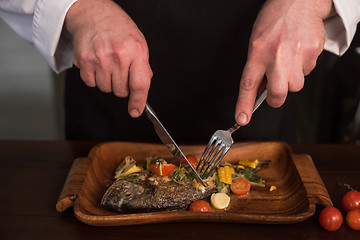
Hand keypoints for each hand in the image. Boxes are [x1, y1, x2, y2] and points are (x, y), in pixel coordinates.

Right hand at [65, 0, 152, 117]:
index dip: (138, 102)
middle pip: (121, 91)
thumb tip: (143, 86)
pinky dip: (95, 78)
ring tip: (108, 64)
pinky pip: (91, 83)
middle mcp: (118, 56)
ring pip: (106, 89)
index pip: (139, 85)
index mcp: (136, 51)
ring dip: (108, 82)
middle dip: (122, 86)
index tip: (136, 111)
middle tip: (120, 71)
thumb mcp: (138, 42)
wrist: (92, 13)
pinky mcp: (84, 62)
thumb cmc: (117, 26)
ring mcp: (100, 59)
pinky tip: (97, 64)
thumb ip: (143, 66)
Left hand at [235, 0, 333, 124]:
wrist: (298, 1)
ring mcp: (297, 54)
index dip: (243, 105)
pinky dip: (302, 68)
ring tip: (288, 62)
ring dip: (291, 80)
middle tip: (273, 93)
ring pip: (296, 86)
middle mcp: (277, 55)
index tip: (241, 119)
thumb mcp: (256, 42)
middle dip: (275, 99)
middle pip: (277, 93)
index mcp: (258, 52)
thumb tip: (257, 91)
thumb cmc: (274, 21)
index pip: (248, 84)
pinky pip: (308, 72)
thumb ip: (257, 67)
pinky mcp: (313, 53)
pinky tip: (298, 53)